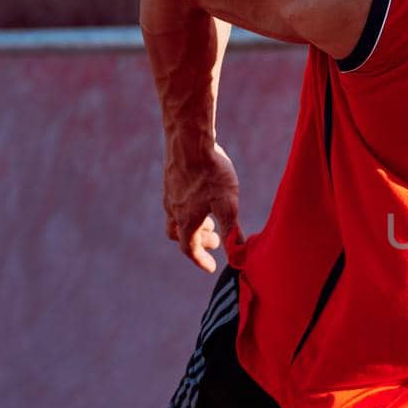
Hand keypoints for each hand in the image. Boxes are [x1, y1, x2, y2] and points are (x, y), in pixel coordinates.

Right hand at [163, 141, 242, 272]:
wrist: (189, 140)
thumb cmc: (211, 173)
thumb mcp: (227, 205)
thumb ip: (232, 231)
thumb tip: (238, 256)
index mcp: (186, 220)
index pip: (190, 249)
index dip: (201, 260)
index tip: (211, 267)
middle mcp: (173, 210)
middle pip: (181, 235)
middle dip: (198, 241)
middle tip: (217, 238)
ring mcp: (169, 194)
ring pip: (176, 218)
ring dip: (193, 224)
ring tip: (210, 216)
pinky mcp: (170, 179)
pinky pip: (176, 201)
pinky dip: (188, 207)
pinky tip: (203, 195)